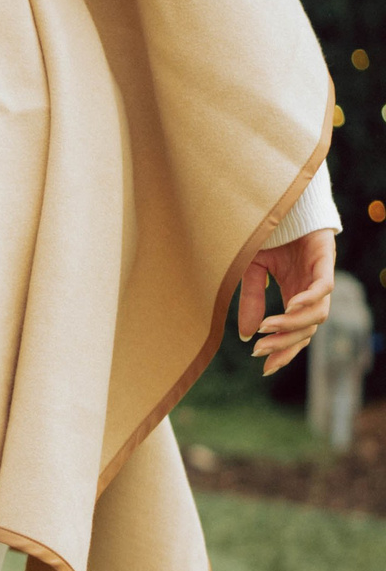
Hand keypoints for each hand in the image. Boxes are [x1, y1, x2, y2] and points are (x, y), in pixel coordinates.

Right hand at [238, 228, 333, 375]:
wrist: (277, 203)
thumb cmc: (266, 235)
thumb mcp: (251, 273)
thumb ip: (251, 302)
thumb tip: (246, 335)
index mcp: (294, 295)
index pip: (297, 333)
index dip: (284, 352)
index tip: (264, 367)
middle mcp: (310, 291)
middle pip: (308, 330)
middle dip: (284, 343)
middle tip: (259, 350)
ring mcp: (319, 276)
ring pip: (317, 315)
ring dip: (292, 326)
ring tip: (266, 328)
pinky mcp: (325, 259)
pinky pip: (323, 287)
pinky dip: (308, 300)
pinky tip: (290, 307)